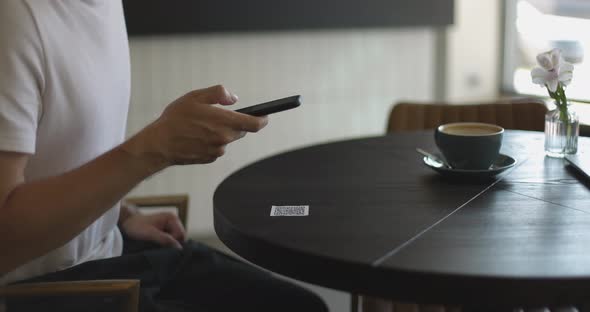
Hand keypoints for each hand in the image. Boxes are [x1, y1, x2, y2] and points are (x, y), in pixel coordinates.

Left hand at [121, 212, 185, 248]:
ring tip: (156, 244)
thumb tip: (179, 248)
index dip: (173, 242)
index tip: (161, 246)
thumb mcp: (150, 234)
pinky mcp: (167, 231)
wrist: (127, 223)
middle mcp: (174, 220)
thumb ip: (165, 239)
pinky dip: (165, 244)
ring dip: (168, 245)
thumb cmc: (137, 226)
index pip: (181, 235)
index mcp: (172, 218)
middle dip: (171, 244)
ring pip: (176, 240)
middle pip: (180, 238)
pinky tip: (157, 244)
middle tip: (158, 246)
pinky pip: (171, 240)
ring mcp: (170, 225)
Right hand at [122, 85, 267, 171]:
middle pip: (241, 131)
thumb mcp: (196, 97)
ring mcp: (218, 150)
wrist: (159, 144)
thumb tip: (234, 99)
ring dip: (221, 132)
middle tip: (218, 115)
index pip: (255, 124)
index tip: (265, 116)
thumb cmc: (175, 119)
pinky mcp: (210, 158)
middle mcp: (224, 139)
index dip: (263, 120)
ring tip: (200, 126)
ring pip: (228, 139)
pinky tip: (196, 136)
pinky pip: (217, 147)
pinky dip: (212, 141)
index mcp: (224, 122)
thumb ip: (218, 93)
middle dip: (235, 122)